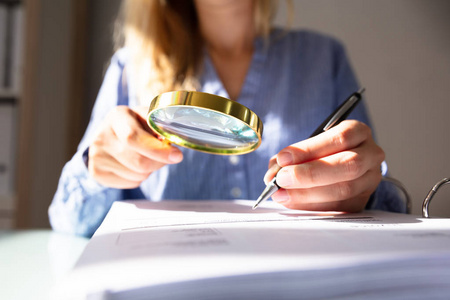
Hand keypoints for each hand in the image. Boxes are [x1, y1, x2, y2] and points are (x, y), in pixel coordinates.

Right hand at [88, 106, 182, 188]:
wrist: (110, 135)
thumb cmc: (136, 125)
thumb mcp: (148, 117)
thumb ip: (160, 127)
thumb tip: (171, 146)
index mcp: (117, 116)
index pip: (133, 137)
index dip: (157, 150)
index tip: (177, 156)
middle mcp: (101, 136)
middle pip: (138, 161)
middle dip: (158, 162)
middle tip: (165, 157)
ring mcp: (96, 156)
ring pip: (137, 175)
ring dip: (149, 170)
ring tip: (144, 157)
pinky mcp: (97, 173)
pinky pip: (130, 183)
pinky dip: (139, 178)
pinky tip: (133, 165)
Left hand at [264, 120, 383, 211]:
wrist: (336, 166)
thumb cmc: (320, 152)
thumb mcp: (307, 146)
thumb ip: (289, 157)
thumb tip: (273, 174)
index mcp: (358, 132)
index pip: (340, 138)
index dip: (310, 149)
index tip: (284, 158)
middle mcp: (370, 155)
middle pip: (347, 165)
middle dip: (310, 174)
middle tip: (282, 179)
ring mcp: (369, 180)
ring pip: (344, 189)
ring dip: (307, 194)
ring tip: (281, 193)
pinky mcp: (362, 202)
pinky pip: (338, 208)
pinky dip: (311, 206)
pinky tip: (292, 202)